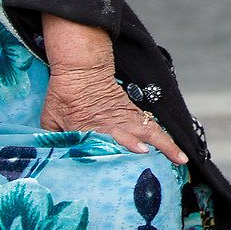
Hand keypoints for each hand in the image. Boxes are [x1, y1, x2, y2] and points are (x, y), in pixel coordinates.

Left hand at [39, 13, 185, 161]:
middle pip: (129, 134)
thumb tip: (52, 160)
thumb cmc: (63, 96)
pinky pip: (152, 128)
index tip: (138, 150)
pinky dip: (166, 141)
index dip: (121, 144)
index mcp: (86, 126)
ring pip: (148, 132)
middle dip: (141, 145)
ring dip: (165, 146)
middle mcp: (109, 123)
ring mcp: (124, 118)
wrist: (81, 69)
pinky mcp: (132, 113)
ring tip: (180, 160)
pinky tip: (177, 154)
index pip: (104, 138)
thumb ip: (53, 142)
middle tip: (155, 158)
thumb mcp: (49, 119)